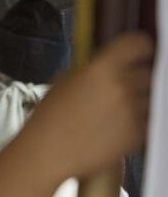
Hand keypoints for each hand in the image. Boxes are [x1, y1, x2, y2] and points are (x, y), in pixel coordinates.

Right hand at [24, 32, 152, 179]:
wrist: (47, 153)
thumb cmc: (48, 116)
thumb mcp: (65, 80)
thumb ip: (93, 68)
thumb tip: (111, 64)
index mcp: (102, 68)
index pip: (138, 43)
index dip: (139, 48)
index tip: (136, 55)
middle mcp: (122, 86)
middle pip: (146, 72)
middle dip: (134, 78)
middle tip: (118, 89)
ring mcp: (133, 111)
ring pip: (149, 98)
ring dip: (137, 101)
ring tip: (114, 113)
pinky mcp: (137, 135)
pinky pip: (147, 121)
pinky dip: (135, 123)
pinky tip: (114, 129)